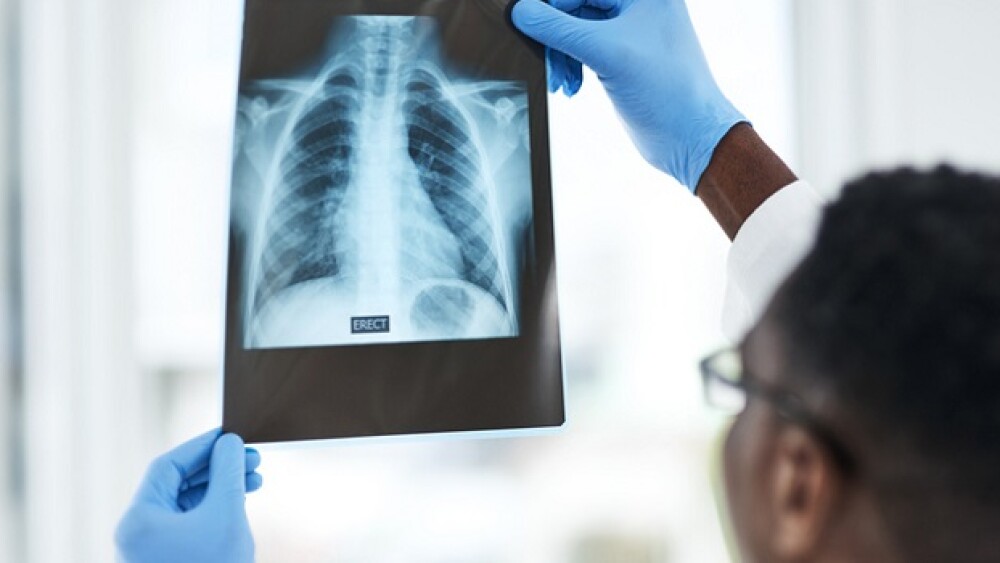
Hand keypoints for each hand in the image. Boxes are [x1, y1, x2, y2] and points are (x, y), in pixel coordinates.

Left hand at [115, 429, 262, 562]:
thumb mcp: (226, 513)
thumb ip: (228, 472)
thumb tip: (229, 444)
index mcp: (139, 518)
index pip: (168, 466)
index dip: (202, 446)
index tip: (231, 435)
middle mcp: (138, 533)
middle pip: (178, 484)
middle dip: (218, 468)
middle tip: (252, 459)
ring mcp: (151, 550)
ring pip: (186, 504)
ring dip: (221, 488)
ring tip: (255, 481)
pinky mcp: (167, 561)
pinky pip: (190, 525)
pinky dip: (215, 510)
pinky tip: (241, 504)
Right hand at [512, 0, 747, 190]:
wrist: (690, 137)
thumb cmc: (666, 91)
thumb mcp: (605, 52)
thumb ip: (559, 29)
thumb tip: (521, 12)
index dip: (552, 7)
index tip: (526, 24)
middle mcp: (640, 6)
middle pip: (578, 6)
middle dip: (558, 36)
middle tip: (546, 62)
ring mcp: (631, 33)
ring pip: (579, 30)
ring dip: (562, 55)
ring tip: (560, 82)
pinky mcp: (623, 58)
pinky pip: (586, 50)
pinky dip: (573, 67)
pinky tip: (570, 88)